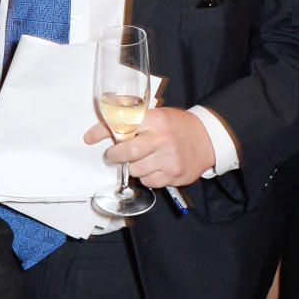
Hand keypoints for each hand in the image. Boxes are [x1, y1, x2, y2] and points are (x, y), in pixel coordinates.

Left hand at [84, 105, 214, 186]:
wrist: (208, 139)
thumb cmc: (178, 127)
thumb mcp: (158, 116)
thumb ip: (136, 122)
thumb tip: (106, 127)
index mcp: (156, 121)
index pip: (123, 125)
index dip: (102, 131)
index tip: (89, 137)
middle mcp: (163, 140)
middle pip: (127, 153)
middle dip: (116, 155)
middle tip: (115, 154)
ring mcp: (169, 159)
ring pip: (136, 170)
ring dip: (134, 167)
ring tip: (145, 158)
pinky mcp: (174, 175)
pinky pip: (149, 182)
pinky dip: (148, 176)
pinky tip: (156, 166)